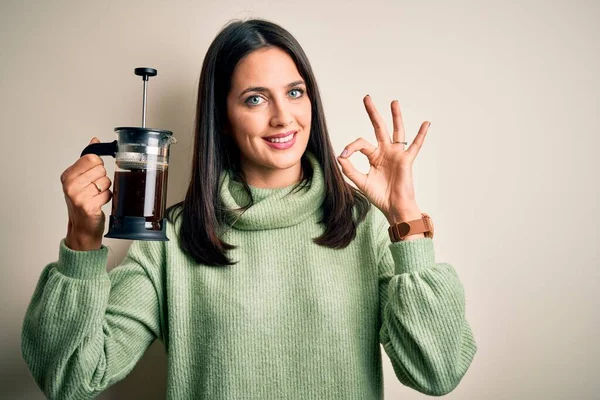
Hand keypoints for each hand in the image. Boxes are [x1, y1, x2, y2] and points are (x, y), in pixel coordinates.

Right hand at [61, 137, 112, 249]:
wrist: (82, 227)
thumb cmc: (82, 202)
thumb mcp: (81, 179)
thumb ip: (87, 160)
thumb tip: (94, 140)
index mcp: (67, 175)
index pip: (91, 158)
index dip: (98, 165)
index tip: (94, 173)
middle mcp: (70, 185)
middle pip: (100, 169)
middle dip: (102, 178)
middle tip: (94, 188)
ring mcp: (78, 196)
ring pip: (106, 181)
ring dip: (105, 189)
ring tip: (96, 196)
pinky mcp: (88, 206)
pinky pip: (108, 193)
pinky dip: (107, 198)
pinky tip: (99, 203)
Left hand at [336, 95, 430, 222]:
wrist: (394, 208)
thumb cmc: (380, 196)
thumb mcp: (361, 182)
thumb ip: (350, 170)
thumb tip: (340, 156)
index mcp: (374, 156)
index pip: (361, 143)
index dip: (351, 147)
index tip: (344, 155)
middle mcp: (386, 152)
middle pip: (379, 128)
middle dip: (373, 113)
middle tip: (367, 98)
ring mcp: (397, 155)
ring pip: (397, 131)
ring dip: (396, 117)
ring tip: (394, 102)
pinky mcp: (406, 160)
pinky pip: (415, 146)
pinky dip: (421, 135)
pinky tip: (426, 123)